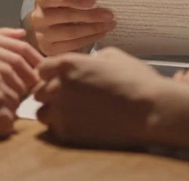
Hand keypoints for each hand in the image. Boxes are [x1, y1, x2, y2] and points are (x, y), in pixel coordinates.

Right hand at [0, 56, 18, 144]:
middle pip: (17, 84)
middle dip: (12, 93)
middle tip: (2, 103)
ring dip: (7, 109)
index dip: (9, 80)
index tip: (6, 87)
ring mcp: (0, 95)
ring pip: (15, 102)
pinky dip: (3, 123)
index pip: (10, 68)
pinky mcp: (1, 114)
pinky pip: (11, 119)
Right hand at [27, 0, 114, 54]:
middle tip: (109, 14)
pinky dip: (90, 39)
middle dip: (91, 15)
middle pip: (66, 16)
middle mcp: (38, 18)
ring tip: (110, 24)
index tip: (94, 0)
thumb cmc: (61, 8)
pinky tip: (102, 33)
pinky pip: (74, 45)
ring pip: (72, 33)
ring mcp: (42, 36)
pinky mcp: (50, 51)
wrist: (47, 28)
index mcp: (41, 0)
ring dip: (94, 28)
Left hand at [35, 47, 162, 148]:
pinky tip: (84, 124)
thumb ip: (89, 58)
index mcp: (66, 64)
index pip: (41, 69)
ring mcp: (60, 111)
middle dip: (50, 93)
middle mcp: (57, 87)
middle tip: (70, 97)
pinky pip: (55, 129)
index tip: (63, 79)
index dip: (52, 74)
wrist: (149, 110)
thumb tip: (86, 62)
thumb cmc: (135, 79)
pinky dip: (65, 127)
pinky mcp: (67, 133)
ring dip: (54, 112)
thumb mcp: (112, 55)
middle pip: (38, 91)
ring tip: (75, 112)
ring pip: (42, 113)